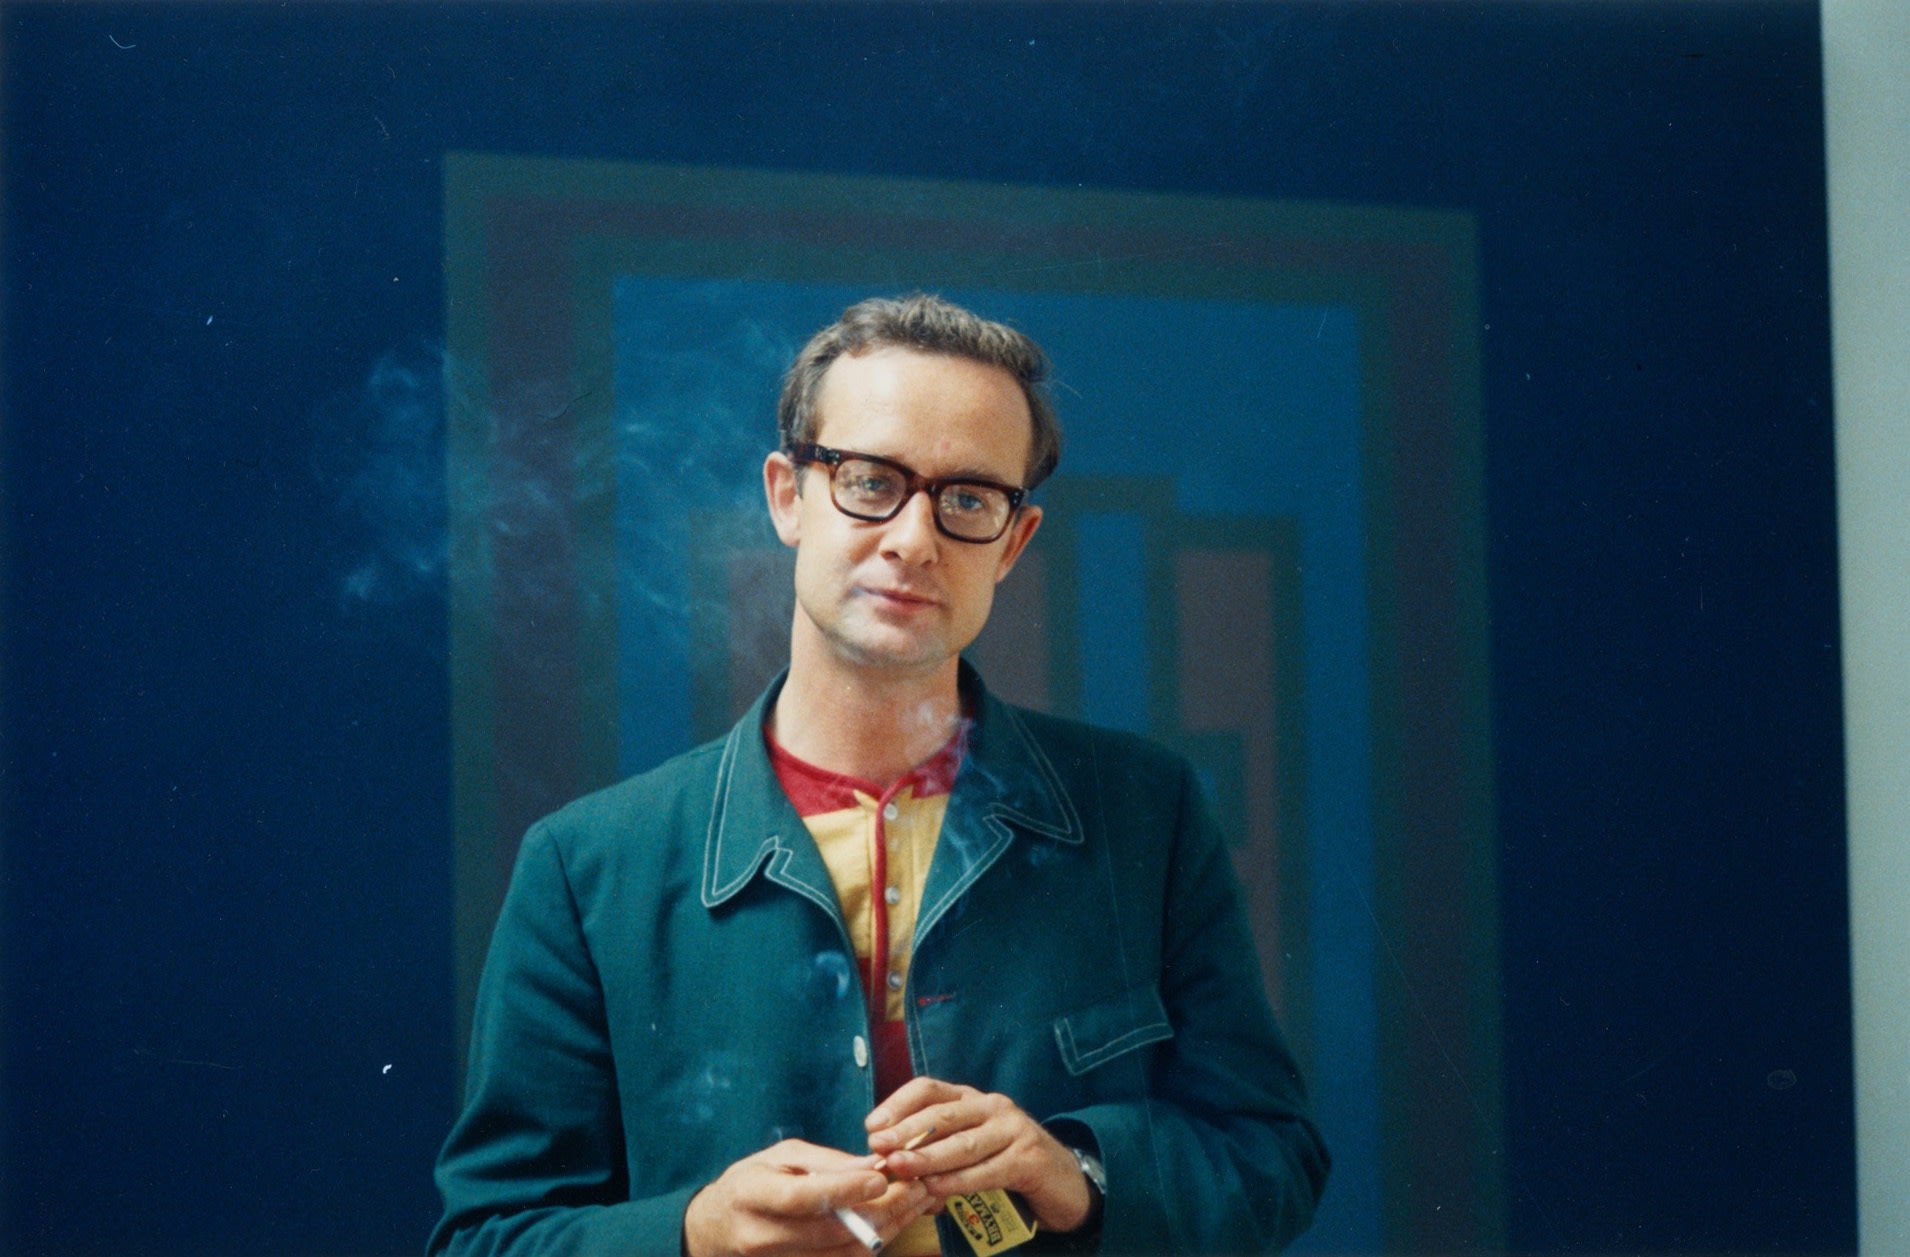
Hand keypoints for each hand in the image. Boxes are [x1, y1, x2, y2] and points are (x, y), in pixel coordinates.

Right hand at [683, 1139, 935, 1256]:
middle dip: (883, 1210)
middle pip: (833, 1231)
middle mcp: (764, 1234)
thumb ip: (826, 1162)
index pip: (804, 1197)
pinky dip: (874, 1243)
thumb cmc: (751, 1182)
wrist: (716, 1229)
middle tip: (916, 1186)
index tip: (883, 1176)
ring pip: (845, 1253)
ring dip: (888, 1229)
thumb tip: (873, 1165)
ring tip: (916, 1202)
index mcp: (754, 1193)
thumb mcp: (780, 1156)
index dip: (846, 1190)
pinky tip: (896, 1221)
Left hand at [864, 1077, 1091, 1233]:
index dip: (897, 1105)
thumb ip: (934, 1156)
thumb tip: (889, 1168)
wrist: (1062, 1183)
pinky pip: (988, 1170)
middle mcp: (992, 1106)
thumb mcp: (968, 1154)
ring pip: (963, 1142)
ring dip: (927, 1156)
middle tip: (879, 1148)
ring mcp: (1014, 1129)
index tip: (872, 1127)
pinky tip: (935, 1188)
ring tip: (900, 1167)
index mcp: (971, 1099)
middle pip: (942, 1114)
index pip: (929, 1089)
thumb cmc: (1004, 1165)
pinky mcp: (1030, 1158)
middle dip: (906, 1131)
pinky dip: (958, 1180)